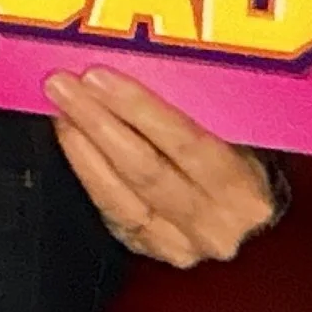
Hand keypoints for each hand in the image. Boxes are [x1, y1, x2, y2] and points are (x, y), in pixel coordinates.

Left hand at [47, 66, 277, 265]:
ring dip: (83, 143)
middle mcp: (216, 225)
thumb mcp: (241, 135)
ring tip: (58, 105)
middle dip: (97, 121)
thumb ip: (203, 110)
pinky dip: (86, 170)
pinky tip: (70, 137)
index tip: (98, 76)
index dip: (139, 108)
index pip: (186, 143)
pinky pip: (110, 209)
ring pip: (120, 193)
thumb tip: (144, 61)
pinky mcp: (152, 251)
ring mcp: (182, 245)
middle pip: (145, 169)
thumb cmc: (246, 162)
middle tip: (62, 84)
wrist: (253, 220)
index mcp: (245, 190)